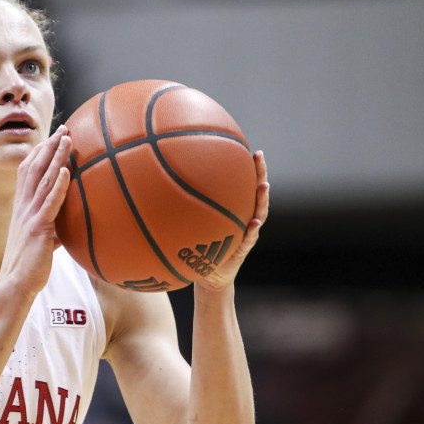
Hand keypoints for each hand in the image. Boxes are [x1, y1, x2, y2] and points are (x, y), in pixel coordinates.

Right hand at [0, 126, 71, 299]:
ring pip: (43, 179)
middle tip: (65, 128)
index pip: (29, 171)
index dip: (41, 152)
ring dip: (56, 157)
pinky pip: (50, 202)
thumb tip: (68, 227)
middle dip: (50, 146)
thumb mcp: (42, 240)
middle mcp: (24, 205)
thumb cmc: (30, 265)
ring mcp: (30, 215)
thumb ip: (53, 228)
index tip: (55, 136)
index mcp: (22, 206)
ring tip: (68, 138)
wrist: (15, 284)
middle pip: (35, 167)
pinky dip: (58, 185)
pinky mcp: (39, 228)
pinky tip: (66, 171)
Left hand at [196, 150, 268, 290]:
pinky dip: (252, 230)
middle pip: (256, 192)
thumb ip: (185, 208)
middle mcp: (244, 217)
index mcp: (235, 209)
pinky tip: (253, 222)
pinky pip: (249, 239)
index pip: (244, 184)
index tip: (248, 148)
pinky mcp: (243, 249)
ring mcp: (247, 233)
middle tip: (258, 156)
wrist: (209, 274)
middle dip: (259, 173)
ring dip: (262, 199)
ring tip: (263, 186)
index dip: (248, 167)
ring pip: (259, 213)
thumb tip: (160, 185)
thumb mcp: (192, 225)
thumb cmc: (200, 247)